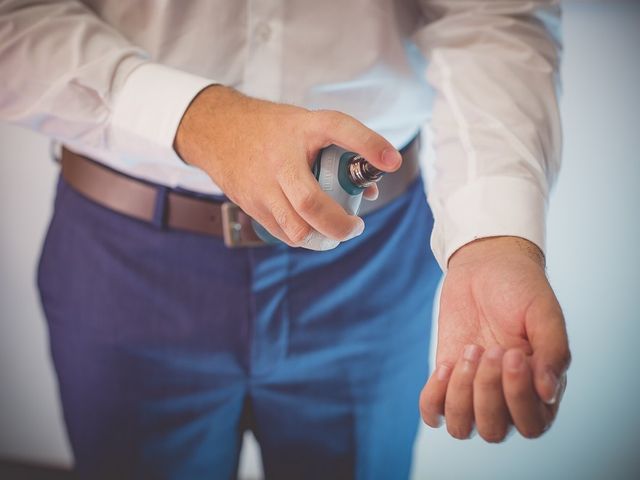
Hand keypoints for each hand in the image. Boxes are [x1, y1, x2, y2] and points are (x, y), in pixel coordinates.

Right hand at [174, 85, 398, 247]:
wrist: (218, 131)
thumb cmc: (273, 131)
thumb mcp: (306, 127)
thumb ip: (341, 154)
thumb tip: (370, 193)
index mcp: (302, 128)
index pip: (338, 128)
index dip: (368, 145)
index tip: (391, 162)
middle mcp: (281, 158)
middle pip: (311, 204)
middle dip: (340, 225)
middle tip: (355, 226)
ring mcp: (262, 184)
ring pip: (296, 230)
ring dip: (322, 237)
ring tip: (333, 230)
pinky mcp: (250, 204)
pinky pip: (283, 233)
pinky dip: (303, 236)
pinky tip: (310, 226)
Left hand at [419, 237, 570, 441]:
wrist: (486, 266)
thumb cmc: (521, 289)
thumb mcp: (544, 314)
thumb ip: (553, 352)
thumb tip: (547, 394)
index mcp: (541, 390)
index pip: (531, 425)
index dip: (517, 396)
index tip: (513, 352)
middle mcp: (508, 398)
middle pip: (494, 430)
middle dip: (487, 390)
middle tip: (491, 347)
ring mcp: (475, 390)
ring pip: (462, 427)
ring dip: (460, 394)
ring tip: (469, 351)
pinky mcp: (447, 377)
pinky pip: (433, 411)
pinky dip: (434, 396)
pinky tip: (445, 364)